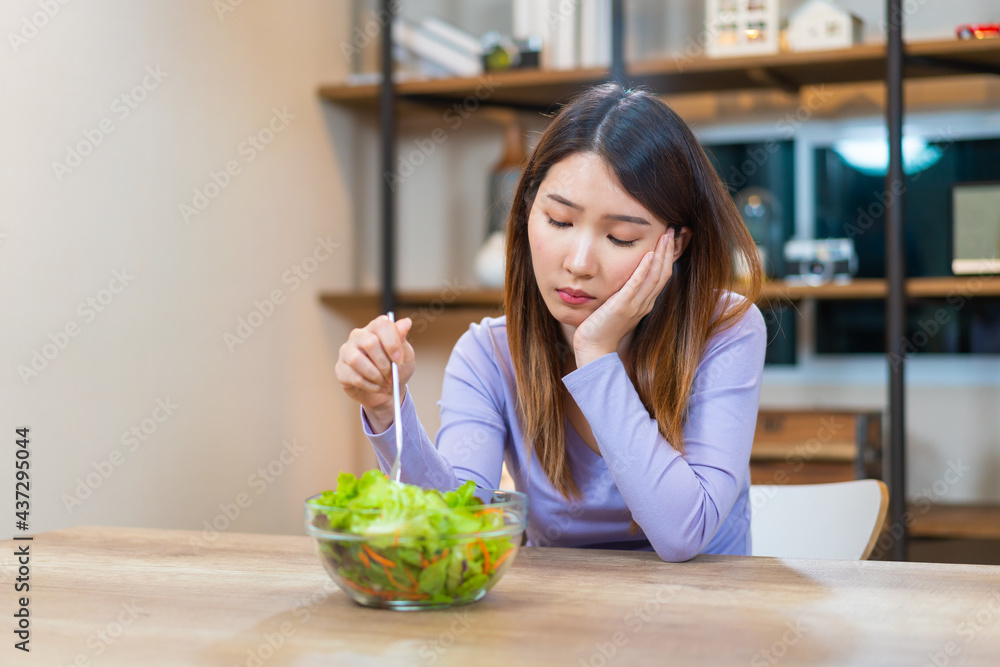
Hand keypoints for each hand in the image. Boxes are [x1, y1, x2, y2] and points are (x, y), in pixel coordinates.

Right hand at [336, 314, 414, 429]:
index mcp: (375, 328)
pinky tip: (377, 387)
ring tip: (385, 383)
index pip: (381, 324)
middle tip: (392, 376)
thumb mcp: (405, 356)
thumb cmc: (396, 369)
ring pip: (356, 360)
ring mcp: (346, 351)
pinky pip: (353, 377)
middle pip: (369, 343)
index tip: (399, 360)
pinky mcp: (340, 369)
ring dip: (375, 376)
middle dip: (384, 363)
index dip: (392, 342)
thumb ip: (402, 340)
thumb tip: (406, 322)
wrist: (388, 391)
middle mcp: (358, 336)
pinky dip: (369, 385)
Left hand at [573, 229, 677, 366]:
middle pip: (663, 273)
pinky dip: (644, 270)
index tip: (669, 238)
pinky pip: (636, 286)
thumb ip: (624, 292)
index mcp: (644, 303)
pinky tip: (649, 255)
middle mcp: (644, 303)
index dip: (668, 257)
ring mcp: (635, 305)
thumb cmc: (602, 327)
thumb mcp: (617, 305)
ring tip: (665, 236)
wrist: (594, 348)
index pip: (661, 276)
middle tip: (672, 230)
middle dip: (668, 251)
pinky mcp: (622, 307)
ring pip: (654, 277)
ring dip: (661, 255)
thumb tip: (624, 276)